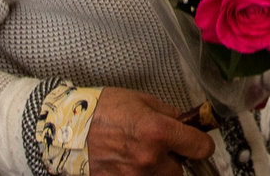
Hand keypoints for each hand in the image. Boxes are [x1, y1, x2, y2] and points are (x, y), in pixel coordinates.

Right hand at [86, 88, 213, 173]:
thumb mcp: (141, 100)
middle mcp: (149, 159)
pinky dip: (137, 174)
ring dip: (156, 169)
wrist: (67, 128)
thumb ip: (168, 114)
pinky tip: (126, 162)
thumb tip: (183, 122)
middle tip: (160, 148)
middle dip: (173, 160)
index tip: (199, 143)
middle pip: (179, 170)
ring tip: (139, 154)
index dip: (202, 144)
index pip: (200, 148)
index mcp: (157, 132)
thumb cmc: (102, 110)